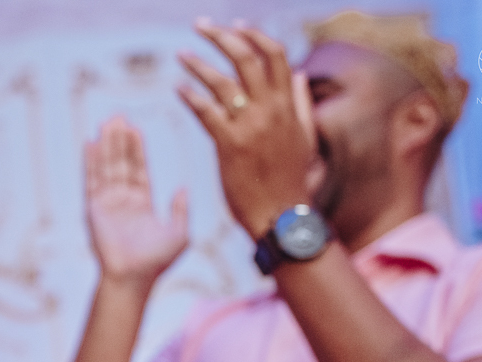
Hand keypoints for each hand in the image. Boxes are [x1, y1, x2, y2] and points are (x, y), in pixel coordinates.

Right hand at [85, 116, 189, 287]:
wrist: (132, 278)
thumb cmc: (156, 262)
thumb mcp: (179, 234)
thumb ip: (180, 210)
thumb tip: (182, 188)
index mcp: (142, 205)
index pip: (139, 170)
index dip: (137, 149)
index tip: (135, 129)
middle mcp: (123, 201)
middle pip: (122, 163)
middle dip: (120, 140)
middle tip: (119, 116)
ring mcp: (108, 204)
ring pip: (108, 167)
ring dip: (108, 144)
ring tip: (108, 122)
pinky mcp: (95, 208)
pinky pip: (92, 179)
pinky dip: (91, 161)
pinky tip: (91, 143)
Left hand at [178, 20, 316, 238]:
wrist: (282, 216)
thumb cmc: (290, 180)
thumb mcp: (304, 137)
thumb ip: (300, 103)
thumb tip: (298, 74)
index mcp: (288, 105)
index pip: (275, 55)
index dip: (254, 34)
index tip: (236, 25)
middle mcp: (270, 110)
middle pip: (247, 57)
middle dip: (221, 36)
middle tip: (199, 26)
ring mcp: (250, 127)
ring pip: (223, 81)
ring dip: (198, 63)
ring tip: (181, 55)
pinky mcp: (230, 146)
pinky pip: (206, 112)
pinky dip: (190, 96)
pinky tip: (178, 89)